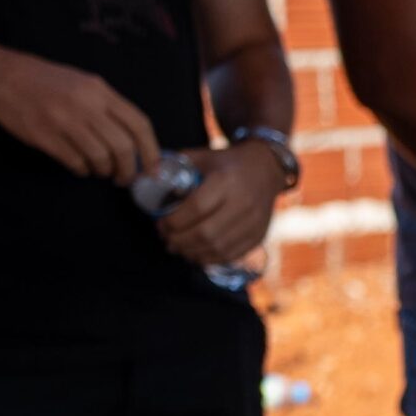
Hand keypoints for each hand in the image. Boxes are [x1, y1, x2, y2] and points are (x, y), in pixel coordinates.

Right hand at [0, 46, 157, 182]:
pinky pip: (75, 162)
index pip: (140, 125)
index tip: (154, 170)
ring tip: (101, 170)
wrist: (4, 76)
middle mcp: (85, 104)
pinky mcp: (45, 136)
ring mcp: (64, 120)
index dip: (152, 152)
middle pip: (123, 147)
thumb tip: (139, 144)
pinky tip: (80, 167)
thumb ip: (111, 109)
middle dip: (129, 170)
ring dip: (105, 171)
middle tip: (125, 178)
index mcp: (100, 91)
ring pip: (101, 158)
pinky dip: (83, 170)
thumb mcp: (86, 84)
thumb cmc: (50, 83)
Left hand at [158, 144, 281, 267]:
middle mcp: (243, 204)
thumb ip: (176, 165)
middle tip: (166, 239)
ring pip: (219, 248)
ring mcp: (253, 222)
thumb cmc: (228, 163)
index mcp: (226, 182)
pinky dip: (211, 259)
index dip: (174, 221)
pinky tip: (197, 254)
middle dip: (180, 240)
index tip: (160, 224)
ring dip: (193, 252)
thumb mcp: (203, 156)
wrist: (267, 170)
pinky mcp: (259, 235)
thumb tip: (147, 176)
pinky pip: (232, 254)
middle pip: (206, 233)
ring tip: (178, 248)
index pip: (196, 208)